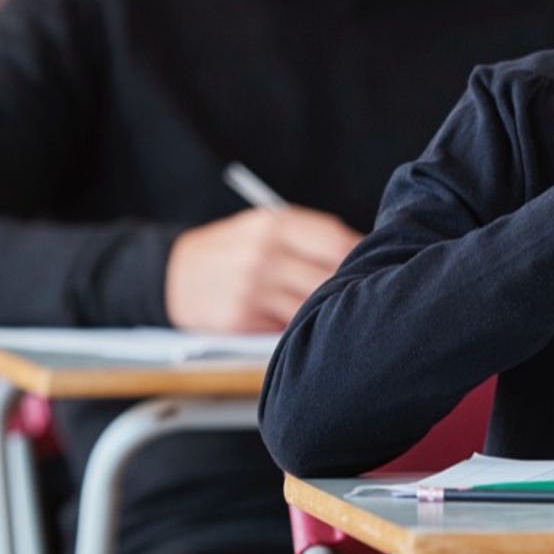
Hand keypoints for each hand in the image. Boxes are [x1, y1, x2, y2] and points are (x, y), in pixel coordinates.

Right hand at [165, 205, 363, 332]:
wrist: (173, 275)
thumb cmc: (231, 251)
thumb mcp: (262, 227)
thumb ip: (306, 237)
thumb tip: (363, 255)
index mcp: (274, 224)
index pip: (336, 241)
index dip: (364, 257)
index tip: (380, 267)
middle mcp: (263, 254)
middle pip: (329, 277)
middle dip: (351, 290)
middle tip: (370, 299)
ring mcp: (251, 288)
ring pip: (311, 307)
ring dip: (329, 314)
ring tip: (342, 318)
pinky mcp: (241, 319)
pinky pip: (287, 329)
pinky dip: (300, 330)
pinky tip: (308, 330)